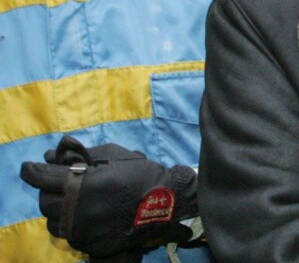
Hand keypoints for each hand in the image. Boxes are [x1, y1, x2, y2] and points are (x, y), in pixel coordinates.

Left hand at [19, 136, 197, 258]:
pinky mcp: (91, 244)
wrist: (167, 203)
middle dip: (48, 190)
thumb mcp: (113, 156)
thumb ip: (81, 156)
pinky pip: (69, 235)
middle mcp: (78, 209)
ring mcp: (84, 230)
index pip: (43, 178)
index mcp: (83, 184)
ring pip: (54, 222)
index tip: (28, 167)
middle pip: (45, 201)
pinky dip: (71, 224)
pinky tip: (84, 216)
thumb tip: (53, 157)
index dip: (32, 171)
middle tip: (58, 184)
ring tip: (70, 202)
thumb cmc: (141, 173)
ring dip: (58, 210)